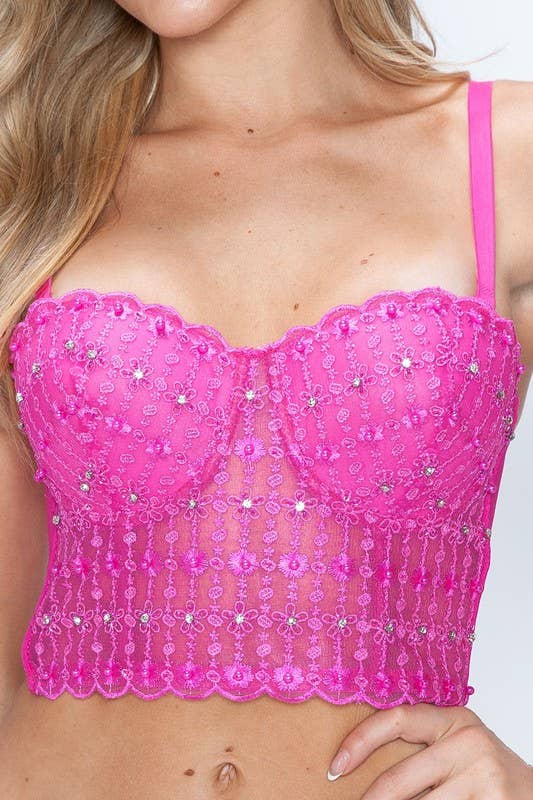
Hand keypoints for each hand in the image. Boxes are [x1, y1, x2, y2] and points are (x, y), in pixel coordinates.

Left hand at [326, 703, 532, 797]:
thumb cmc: (486, 774)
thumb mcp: (456, 748)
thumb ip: (422, 748)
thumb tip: (357, 766)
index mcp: (453, 718)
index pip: (396, 718)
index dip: (360, 741)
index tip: (336, 766)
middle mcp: (468, 741)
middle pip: (400, 778)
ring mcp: (483, 774)